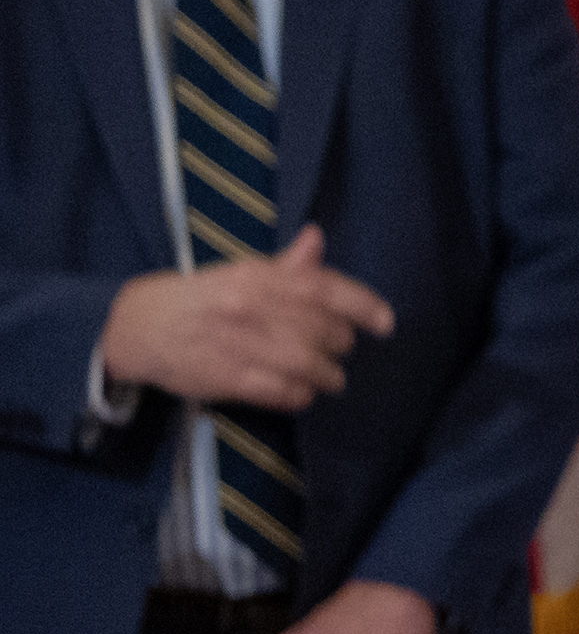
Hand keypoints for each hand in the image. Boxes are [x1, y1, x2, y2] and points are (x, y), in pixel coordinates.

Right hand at [98, 225, 392, 411]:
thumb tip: (317, 238)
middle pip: (322, 331)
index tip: (386, 324)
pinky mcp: (224, 376)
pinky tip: (301, 393)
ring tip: (330, 378)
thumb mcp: (242, 272)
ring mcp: (238, 342)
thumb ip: (286, 265)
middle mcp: (251, 306)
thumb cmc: (202, 297)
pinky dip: (299, 395)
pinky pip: (278, 391)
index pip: (325, 288)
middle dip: (340, 345)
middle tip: (341, 351)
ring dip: (327, 376)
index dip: (364, 307)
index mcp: (259, 276)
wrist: (138, 324)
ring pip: (306, 364)